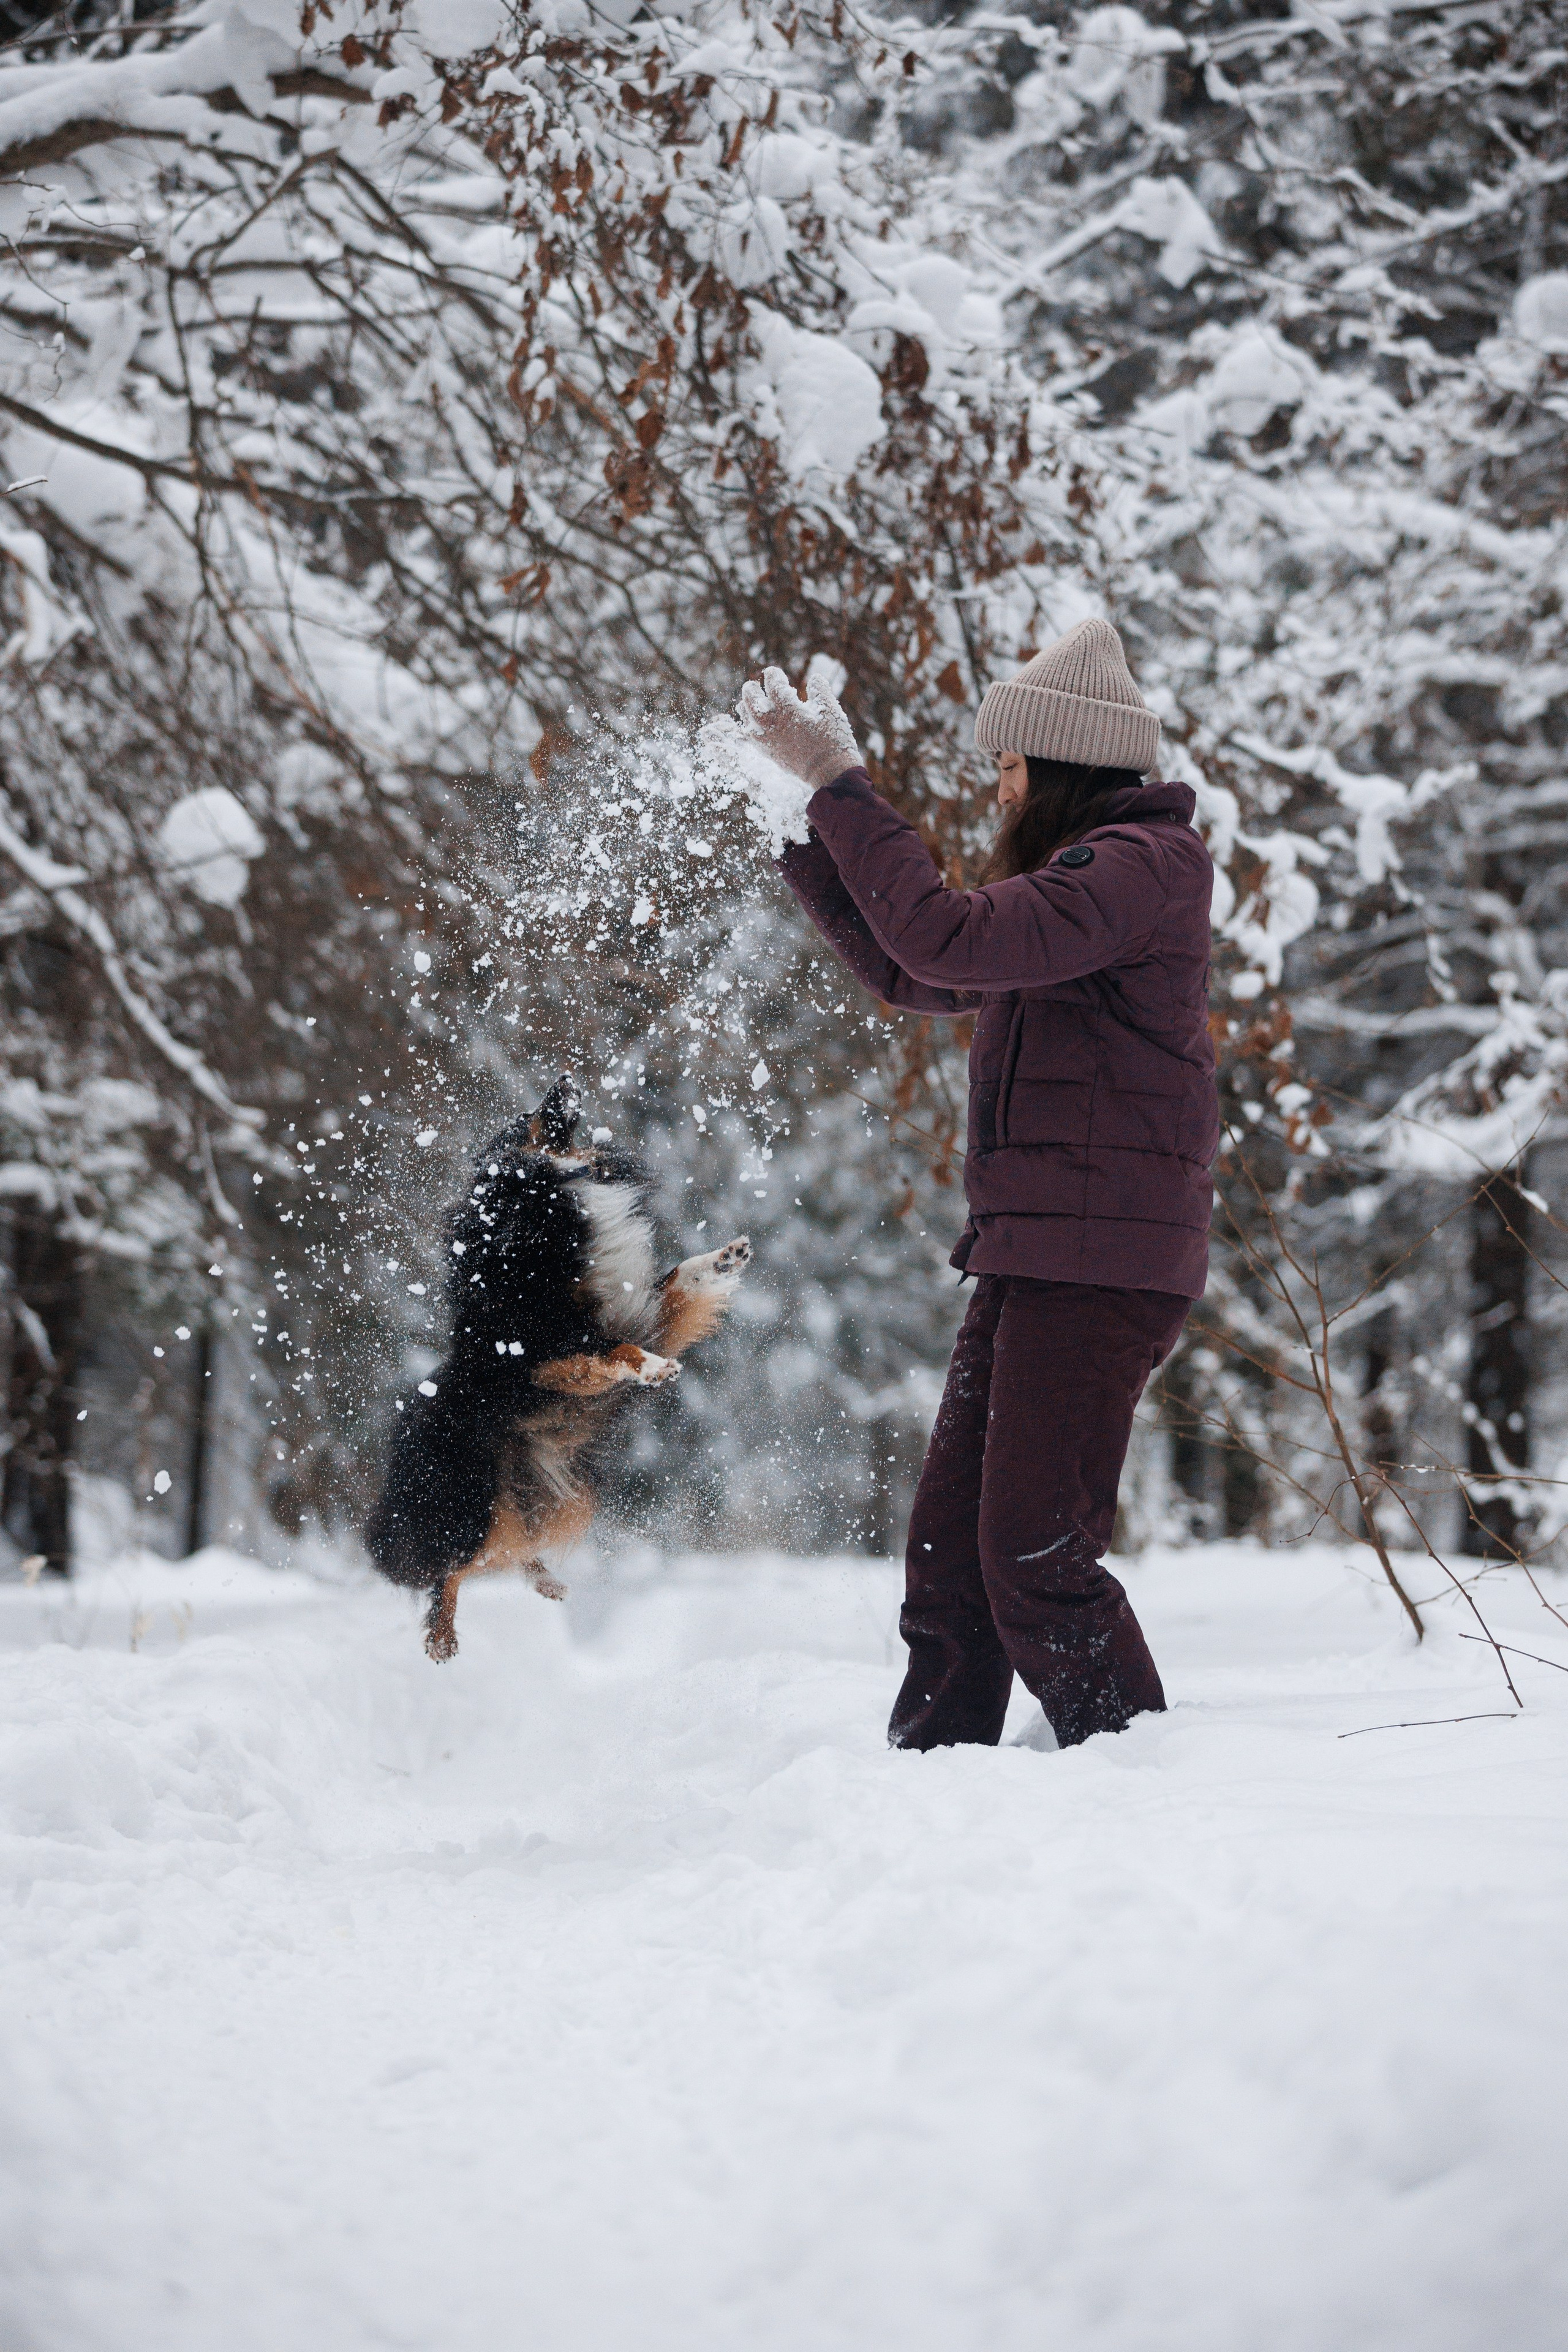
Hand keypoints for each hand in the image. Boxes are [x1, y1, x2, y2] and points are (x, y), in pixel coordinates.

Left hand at [736, 663, 860, 792]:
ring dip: (746, 708)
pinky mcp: (769, 753)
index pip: (773, 686)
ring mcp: (768, 740)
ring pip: (747, 720)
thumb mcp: (832, 711)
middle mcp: (773, 724)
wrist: (829, 773)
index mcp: (789, 711)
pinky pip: (751, 737)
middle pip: (751, 701)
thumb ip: (821, 691)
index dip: (772, 676)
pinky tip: (754, 723)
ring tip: (750, 703)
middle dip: (751, 690)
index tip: (774, 673)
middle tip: (754, 685)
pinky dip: (749, 727)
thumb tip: (814, 678)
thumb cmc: (833, 741)